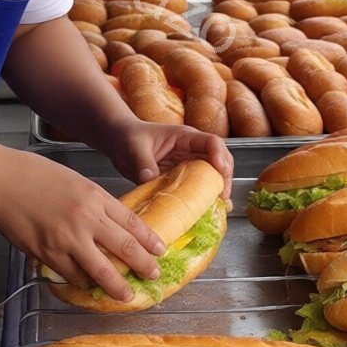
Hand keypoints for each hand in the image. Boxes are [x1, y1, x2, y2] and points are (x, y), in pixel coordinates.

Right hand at [0, 149, 165, 304]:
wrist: (2, 182)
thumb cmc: (35, 176)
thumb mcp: (75, 182)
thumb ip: (94, 203)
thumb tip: (109, 226)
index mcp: (95, 197)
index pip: (132, 223)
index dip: (149, 240)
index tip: (159, 251)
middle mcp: (86, 220)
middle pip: (125, 249)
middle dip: (143, 266)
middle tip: (153, 276)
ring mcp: (67, 240)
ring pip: (101, 272)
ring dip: (116, 286)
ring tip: (125, 294)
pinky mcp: (48, 254)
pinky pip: (72, 275)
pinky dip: (83, 282)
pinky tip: (89, 285)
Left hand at [104, 119, 233, 199]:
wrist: (121, 142)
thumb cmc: (129, 137)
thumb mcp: (135, 148)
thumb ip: (144, 163)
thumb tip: (149, 179)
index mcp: (185, 137)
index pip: (212, 142)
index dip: (220, 156)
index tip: (221, 172)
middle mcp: (192, 150)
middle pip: (220, 159)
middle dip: (225, 177)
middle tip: (223, 197)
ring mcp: (189, 164)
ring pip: (213, 174)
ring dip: (219, 189)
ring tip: (221, 206)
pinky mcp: (183, 177)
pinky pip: (198, 186)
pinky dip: (205, 197)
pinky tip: (208, 210)